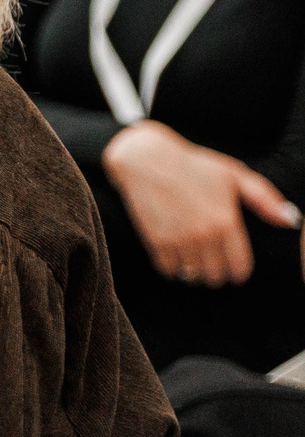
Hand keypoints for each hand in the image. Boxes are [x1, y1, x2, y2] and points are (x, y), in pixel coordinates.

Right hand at [104, 120, 300, 286]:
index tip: (234, 268)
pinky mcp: (155, 240)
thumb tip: (291, 220)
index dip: (239, 273)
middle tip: (213, 264)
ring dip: (195, 273)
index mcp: (226, 221)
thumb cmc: (193, 165)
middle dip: (217, 274)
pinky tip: (176, 257)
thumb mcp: (233, 175)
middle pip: (216, 277)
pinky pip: (169, 271)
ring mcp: (177, 239)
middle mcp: (203, 234)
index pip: (240, 268)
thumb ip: (265, 199)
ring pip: (193, 276)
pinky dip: (173, 269)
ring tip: (195, 261)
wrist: (146, 159)